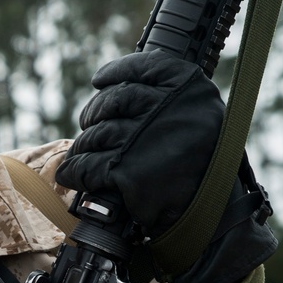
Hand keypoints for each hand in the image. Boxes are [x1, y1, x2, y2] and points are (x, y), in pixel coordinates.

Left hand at [55, 52, 224, 236]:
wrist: (210, 216)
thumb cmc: (204, 167)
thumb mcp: (201, 118)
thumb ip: (170, 98)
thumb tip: (118, 85)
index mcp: (190, 88)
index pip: (144, 66)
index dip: (115, 72)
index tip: (99, 80)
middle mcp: (168, 107)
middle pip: (115, 100)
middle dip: (94, 112)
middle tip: (89, 124)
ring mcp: (146, 139)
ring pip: (98, 133)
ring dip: (84, 145)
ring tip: (82, 154)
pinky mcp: (129, 172)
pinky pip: (89, 165)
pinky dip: (76, 171)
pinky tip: (72, 175)